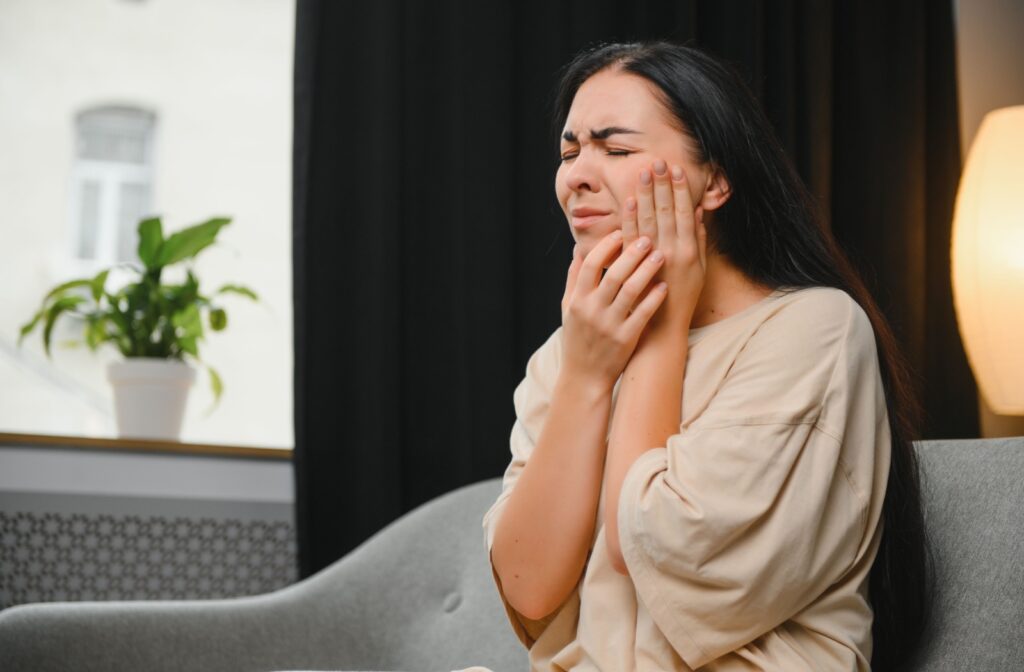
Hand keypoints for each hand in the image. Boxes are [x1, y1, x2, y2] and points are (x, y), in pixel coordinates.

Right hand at [559, 230, 667, 390]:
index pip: (589, 265)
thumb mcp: (568, 308)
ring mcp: (609, 325)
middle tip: (647, 237)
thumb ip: (573, 279)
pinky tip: (664, 285)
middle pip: (612, 274)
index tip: (621, 232)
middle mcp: (591, 311)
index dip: (606, 246)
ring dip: (646, 271)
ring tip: (660, 255)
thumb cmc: (577, 339)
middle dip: (631, 253)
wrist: (584, 377)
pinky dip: (653, 298)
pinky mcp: (625, 339)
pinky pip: (642, 313)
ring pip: (629, 291)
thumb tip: (578, 250)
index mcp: (577, 300)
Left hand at [623, 159, 707, 336]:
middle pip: (666, 211)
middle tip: (657, 161)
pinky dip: (630, 218)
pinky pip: (631, 238)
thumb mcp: (698, 269)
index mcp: (689, 250)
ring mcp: (653, 259)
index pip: (685, 212)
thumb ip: (699, 239)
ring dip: (645, 194)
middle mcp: (672, 251)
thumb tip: (698, 210)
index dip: (680, 189)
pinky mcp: (635, 267)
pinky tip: (628, 201)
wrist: (663, 326)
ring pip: (649, 219)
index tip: (676, 169)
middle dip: (661, 185)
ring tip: (643, 172)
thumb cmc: (683, 297)